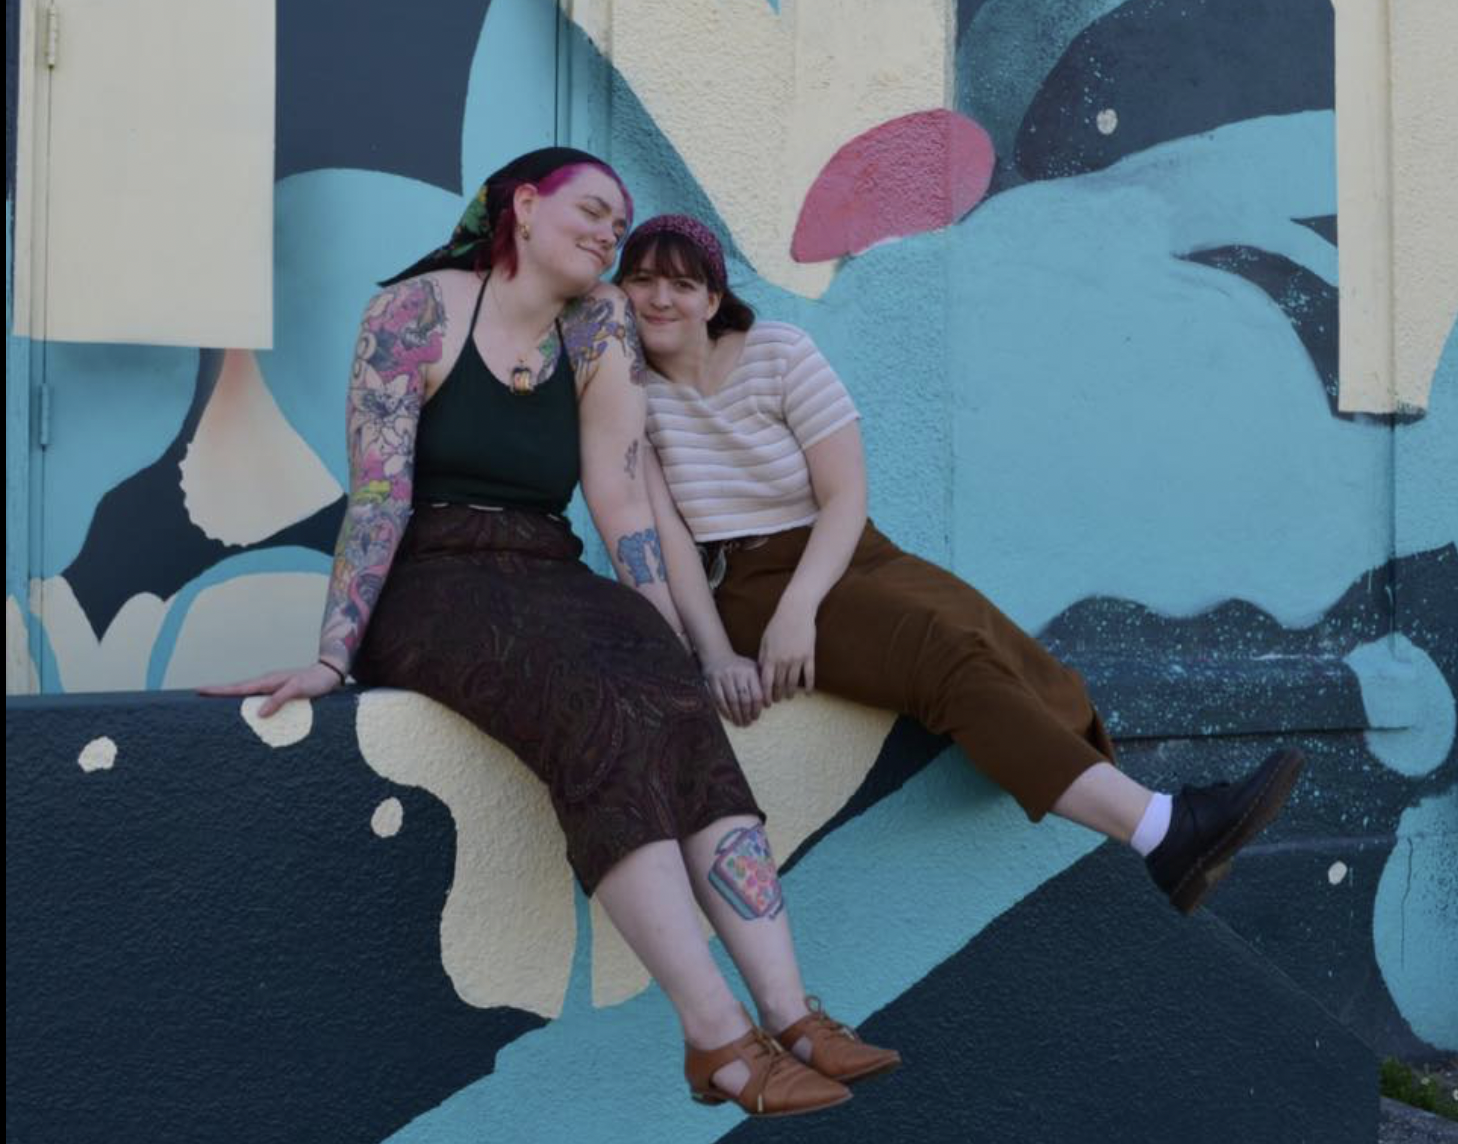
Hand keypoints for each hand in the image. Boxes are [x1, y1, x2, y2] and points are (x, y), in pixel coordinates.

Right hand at [198, 661, 342, 716]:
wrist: (329, 675)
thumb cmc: (315, 682)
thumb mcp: (297, 690)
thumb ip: (279, 699)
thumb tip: (259, 713)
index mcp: (267, 682)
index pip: (237, 688)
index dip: (218, 690)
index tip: (199, 690)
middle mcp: (266, 683)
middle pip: (236, 689)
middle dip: (217, 692)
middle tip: (198, 695)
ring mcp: (271, 687)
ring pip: (245, 694)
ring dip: (229, 697)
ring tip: (212, 703)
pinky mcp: (278, 693)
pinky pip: (256, 698)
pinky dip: (245, 702)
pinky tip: (243, 710)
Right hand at [702, 653, 766, 726]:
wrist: (717, 655)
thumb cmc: (738, 667)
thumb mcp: (752, 669)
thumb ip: (760, 683)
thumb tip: (767, 704)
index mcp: (751, 671)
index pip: (757, 695)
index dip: (757, 709)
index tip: (756, 717)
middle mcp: (738, 673)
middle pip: (745, 700)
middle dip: (747, 714)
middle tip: (747, 723)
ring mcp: (725, 676)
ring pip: (732, 701)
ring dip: (737, 715)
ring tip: (739, 722)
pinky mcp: (713, 680)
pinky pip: (720, 699)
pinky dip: (725, 711)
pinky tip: (729, 717)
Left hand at [758, 604, 815, 701]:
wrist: (796, 611)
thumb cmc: (778, 624)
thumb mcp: (765, 640)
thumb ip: (762, 657)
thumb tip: (761, 673)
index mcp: (770, 657)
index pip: (766, 682)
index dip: (765, 694)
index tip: (766, 702)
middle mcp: (783, 661)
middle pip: (779, 684)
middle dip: (777, 695)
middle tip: (777, 700)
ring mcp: (797, 659)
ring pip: (793, 682)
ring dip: (790, 692)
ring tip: (789, 697)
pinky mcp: (809, 655)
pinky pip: (810, 675)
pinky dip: (809, 686)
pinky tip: (807, 693)